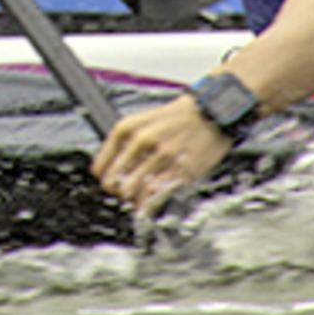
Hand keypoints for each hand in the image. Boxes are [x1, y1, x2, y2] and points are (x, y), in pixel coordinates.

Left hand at [92, 88, 235, 210]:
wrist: (212, 111)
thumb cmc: (179, 117)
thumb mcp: (145, 120)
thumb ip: (127, 142)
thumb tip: (111, 167)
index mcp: (129, 128)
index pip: (101, 164)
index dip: (103, 178)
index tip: (107, 182)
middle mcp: (143, 141)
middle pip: (114, 181)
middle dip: (116, 192)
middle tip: (122, 193)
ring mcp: (162, 156)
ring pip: (134, 191)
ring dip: (133, 199)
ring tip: (137, 200)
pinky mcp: (181, 169)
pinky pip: (157, 194)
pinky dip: (150, 203)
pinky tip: (150, 202)